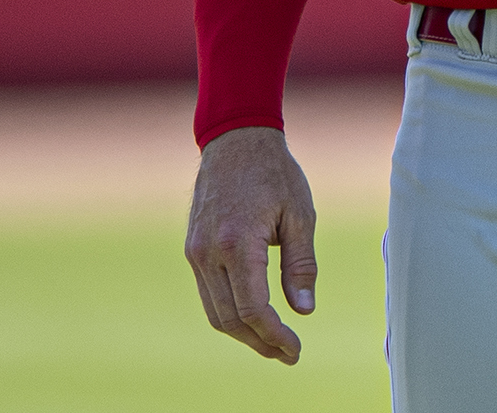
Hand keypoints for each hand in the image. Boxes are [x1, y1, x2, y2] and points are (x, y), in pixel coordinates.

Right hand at [184, 126, 318, 363]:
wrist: (236, 140)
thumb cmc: (275, 173)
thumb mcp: (301, 215)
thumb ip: (301, 265)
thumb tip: (304, 310)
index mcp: (238, 243)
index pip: (253, 308)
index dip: (274, 335)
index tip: (295, 349)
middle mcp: (209, 253)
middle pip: (230, 318)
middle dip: (259, 342)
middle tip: (288, 355)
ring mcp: (196, 253)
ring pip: (215, 311)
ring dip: (243, 333)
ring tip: (273, 344)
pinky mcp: (193, 250)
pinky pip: (209, 293)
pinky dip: (229, 312)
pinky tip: (253, 318)